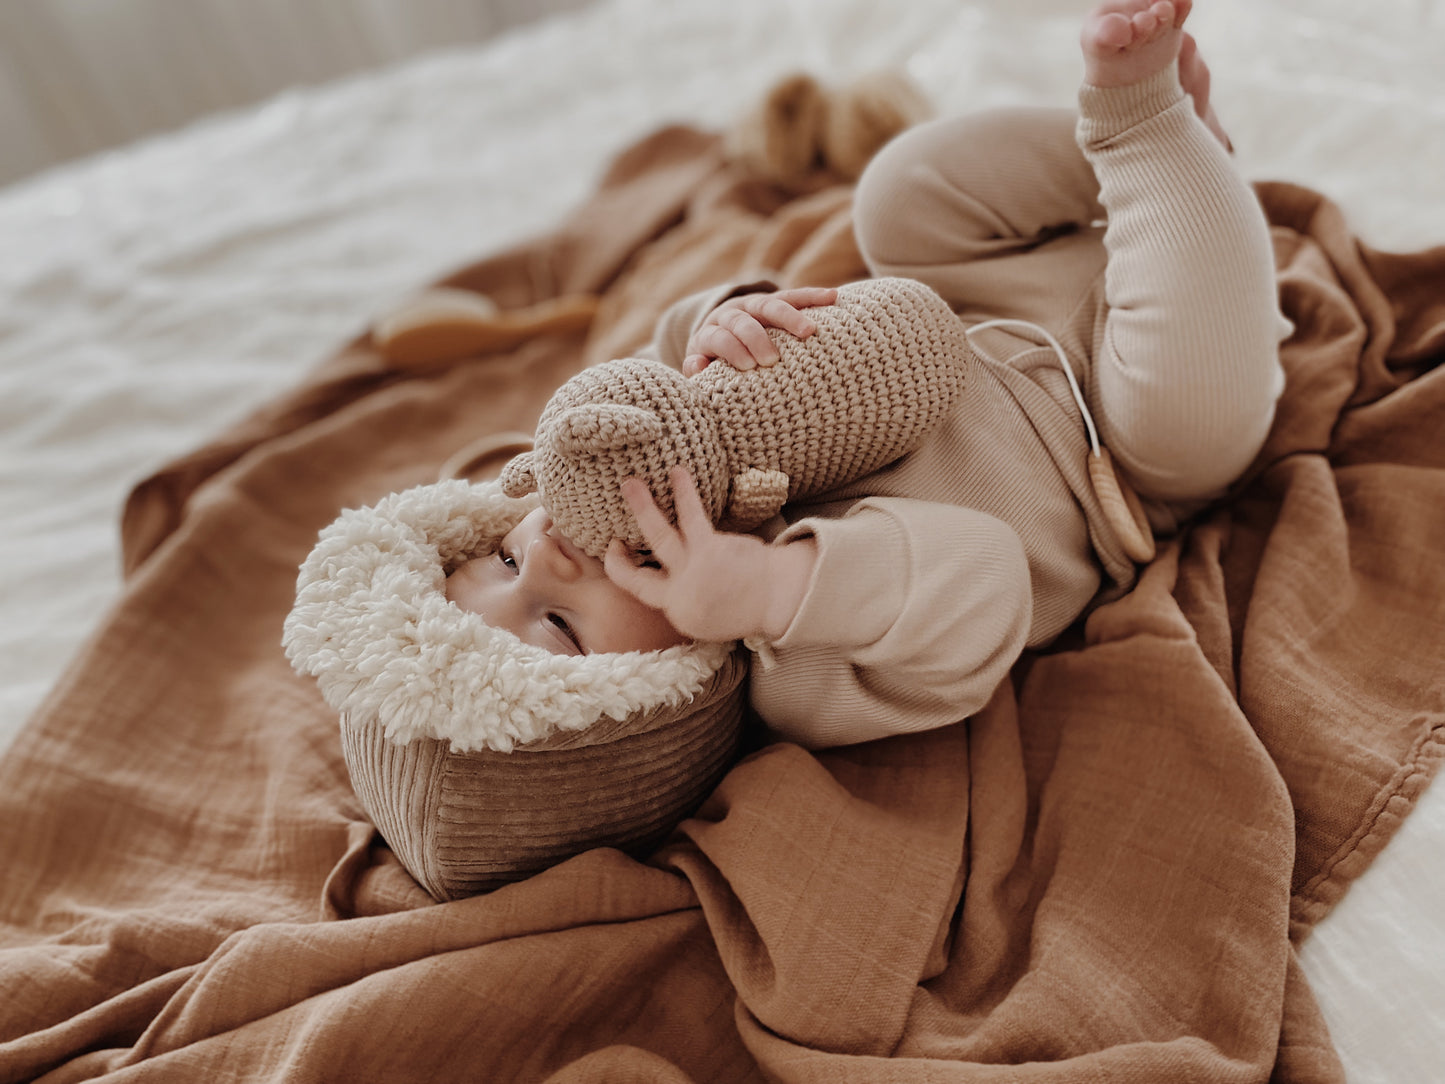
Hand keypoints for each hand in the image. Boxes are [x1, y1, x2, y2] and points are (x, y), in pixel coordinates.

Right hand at [603, 467, 816, 643]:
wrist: (780, 597)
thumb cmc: (746, 602)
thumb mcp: (711, 614)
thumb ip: (686, 595)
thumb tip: (669, 572)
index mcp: (678, 611)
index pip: (638, 589)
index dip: (621, 569)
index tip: (615, 548)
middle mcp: (680, 595)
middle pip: (637, 574)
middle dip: (618, 555)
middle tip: (610, 536)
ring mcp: (694, 571)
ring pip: (659, 536)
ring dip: (643, 507)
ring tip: (631, 483)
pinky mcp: (711, 549)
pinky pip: (692, 516)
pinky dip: (684, 492)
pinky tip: (678, 473)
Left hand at [682, 286, 838, 375]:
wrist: (721, 334)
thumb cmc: (715, 362)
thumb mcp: (702, 367)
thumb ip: (697, 369)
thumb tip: (697, 364)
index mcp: (710, 332)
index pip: (718, 337)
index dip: (731, 348)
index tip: (747, 366)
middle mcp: (731, 314)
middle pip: (742, 320)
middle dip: (756, 337)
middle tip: (771, 358)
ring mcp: (754, 306)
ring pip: (770, 305)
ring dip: (790, 316)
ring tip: (809, 331)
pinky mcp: (774, 301)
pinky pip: (794, 296)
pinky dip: (812, 296)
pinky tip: (832, 296)